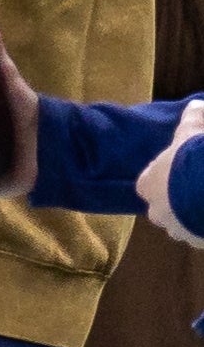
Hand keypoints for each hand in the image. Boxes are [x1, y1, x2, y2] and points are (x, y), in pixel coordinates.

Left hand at [138, 99, 203, 246]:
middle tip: (200, 188)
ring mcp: (179, 229)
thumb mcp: (192, 131)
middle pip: (165, 209)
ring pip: (185, 225)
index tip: (181, 171)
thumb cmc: (195, 157)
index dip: (165, 178)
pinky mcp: (200, 243)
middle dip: (180, 201)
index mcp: (148, 184)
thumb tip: (195, 104)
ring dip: (196, 216)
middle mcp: (157, 210)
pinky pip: (203, 235)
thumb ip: (192, 117)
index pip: (148, 185)